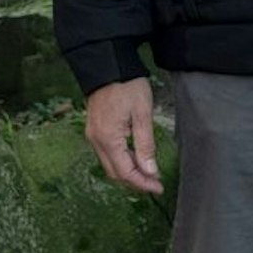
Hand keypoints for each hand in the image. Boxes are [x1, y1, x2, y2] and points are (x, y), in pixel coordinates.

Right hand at [84, 77, 163, 194]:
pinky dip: (121, 161)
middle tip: (155, 184)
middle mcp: (96, 140)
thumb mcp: (142, 114)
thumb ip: (145, 144)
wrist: (109, 65)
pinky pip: (107, 154)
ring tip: (148, 174)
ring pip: (110, 164)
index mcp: (108, 138)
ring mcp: (93, 135)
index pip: (125, 171)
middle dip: (135, 181)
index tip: (158, 187)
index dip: (142, 183)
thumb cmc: (127, 86)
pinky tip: (135, 159)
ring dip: (128, 172)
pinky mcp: (95, 130)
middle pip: (115, 172)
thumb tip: (150, 171)